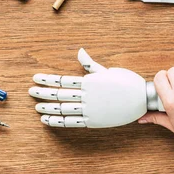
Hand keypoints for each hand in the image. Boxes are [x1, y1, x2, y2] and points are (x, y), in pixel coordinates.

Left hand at [29, 48, 148, 127]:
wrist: (142, 99)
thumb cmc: (127, 82)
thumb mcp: (108, 71)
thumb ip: (90, 65)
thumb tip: (80, 51)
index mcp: (90, 81)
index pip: (63, 79)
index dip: (47, 79)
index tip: (35, 78)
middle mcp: (87, 95)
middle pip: (60, 94)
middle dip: (43, 92)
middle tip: (30, 91)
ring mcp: (90, 109)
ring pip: (63, 108)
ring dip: (48, 107)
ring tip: (37, 107)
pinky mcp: (94, 121)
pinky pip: (71, 122)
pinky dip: (58, 121)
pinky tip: (47, 120)